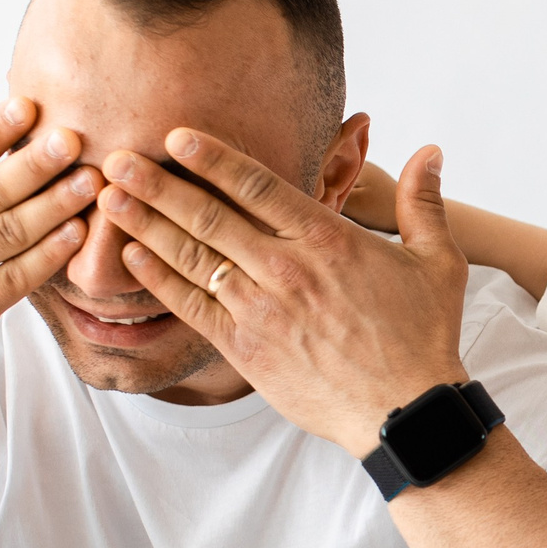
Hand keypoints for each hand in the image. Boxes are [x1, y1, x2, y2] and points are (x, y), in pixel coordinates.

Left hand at [98, 130, 470, 447]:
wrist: (406, 411)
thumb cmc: (424, 336)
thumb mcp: (438, 262)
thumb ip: (423, 202)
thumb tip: (431, 151)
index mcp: (329, 240)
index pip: (258, 187)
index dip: (213, 158)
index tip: (175, 136)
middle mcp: (287, 269)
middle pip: (210, 216)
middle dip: (158, 184)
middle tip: (116, 156)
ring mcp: (262, 310)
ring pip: (192, 257)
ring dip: (146, 223)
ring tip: (108, 196)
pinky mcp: (247, 349)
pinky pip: (192, 307)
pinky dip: (159, 279)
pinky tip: (132, 255)